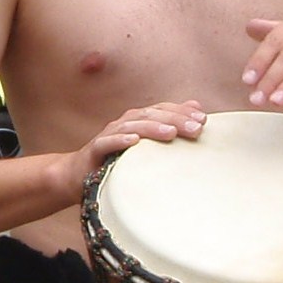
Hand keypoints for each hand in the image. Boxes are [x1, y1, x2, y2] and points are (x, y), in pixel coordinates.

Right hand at [66, 101, 206, 187]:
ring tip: (170, 133)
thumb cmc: (117, 161)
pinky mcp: (95, 150)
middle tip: (196, 128)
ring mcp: (108, 135)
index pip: (163, 109)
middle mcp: (124, 122)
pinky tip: (133, 142)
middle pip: (151, 115)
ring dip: (152, 128)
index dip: (182, 111)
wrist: (77, 175)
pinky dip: (120, 140)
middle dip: (174, 119)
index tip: (204, 119)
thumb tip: (197, 107)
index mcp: (138, 119)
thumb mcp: (146, 146)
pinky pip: (107, 143)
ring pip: (131, 126)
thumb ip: (169, 126)